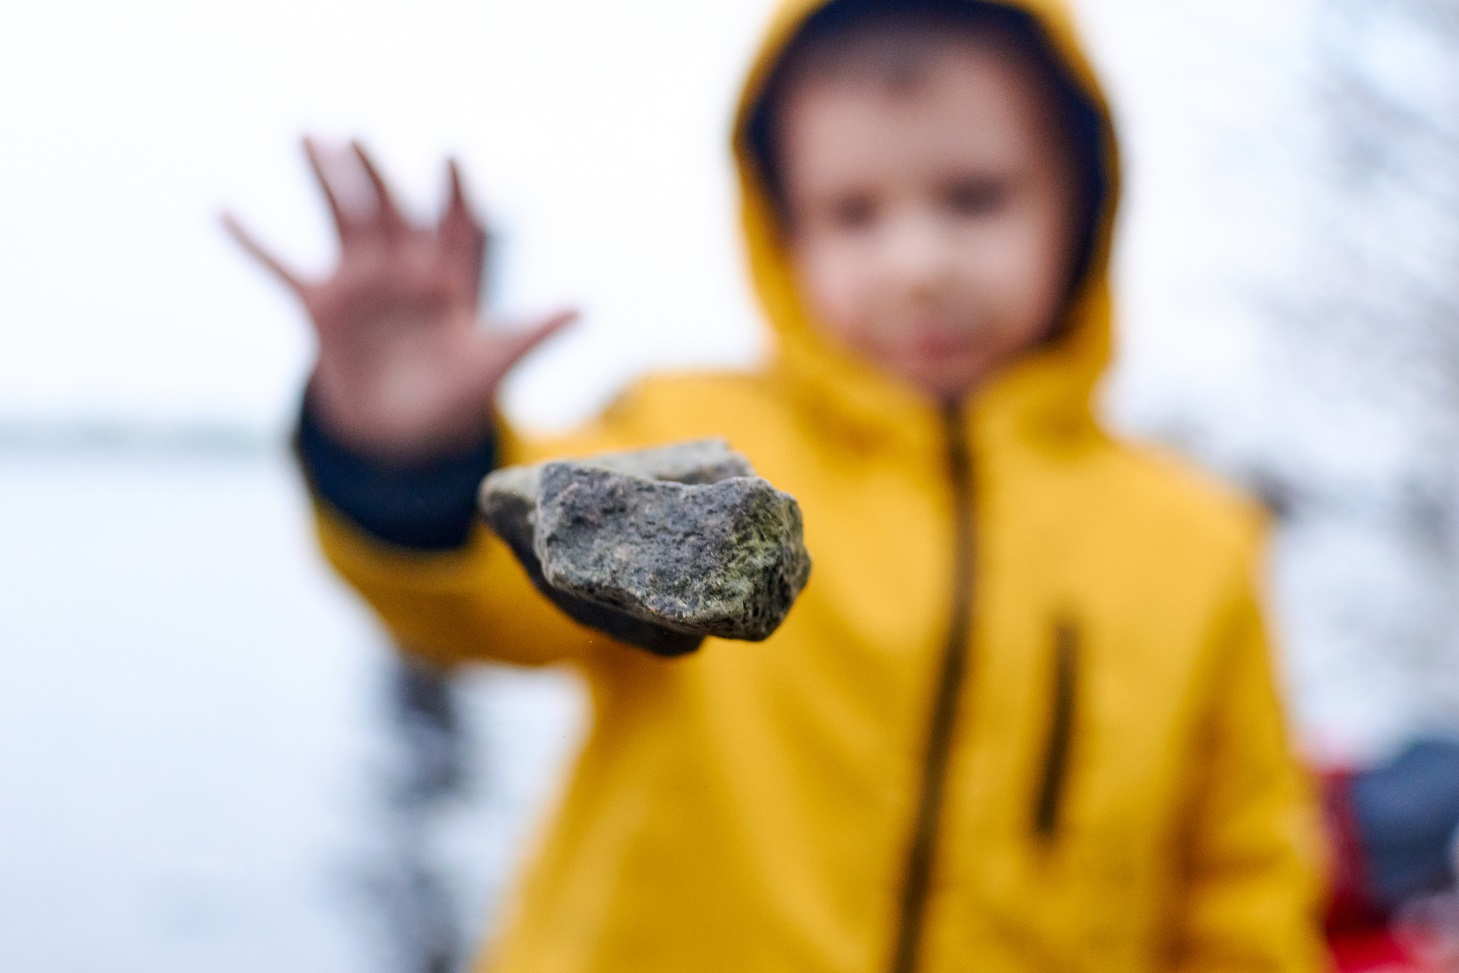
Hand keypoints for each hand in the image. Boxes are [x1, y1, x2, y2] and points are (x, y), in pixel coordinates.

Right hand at [224, 138, 575, 461]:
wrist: (404, 442)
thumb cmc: (456, 402)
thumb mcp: (494, 366)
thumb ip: (532, 334)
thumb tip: (582, 308)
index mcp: (449, 283)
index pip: (457, 228)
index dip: (456, 196)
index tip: (452, 159)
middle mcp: (404, 274)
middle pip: (391, 212)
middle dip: (376, 174)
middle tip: (355, 135)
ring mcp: (361, 288)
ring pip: (342, 222)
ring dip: (325, 182)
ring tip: (305, 137)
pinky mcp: (322, 310)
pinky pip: (281, 269)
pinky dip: (254, 243)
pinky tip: (223, 211)